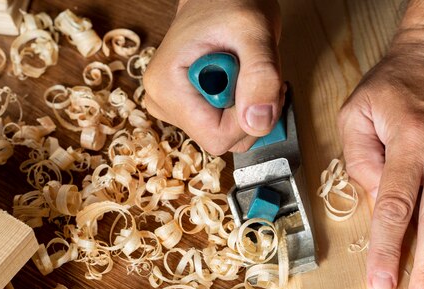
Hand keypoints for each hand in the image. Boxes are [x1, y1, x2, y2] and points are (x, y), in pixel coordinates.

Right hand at [143, 0, 283, 154]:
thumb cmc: (230, 3)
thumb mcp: (254, 32)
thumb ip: (261, 76)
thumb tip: (258, 123)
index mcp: (166, 87)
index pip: (215, 137)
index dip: (247, 120)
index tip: (259, 87)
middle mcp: (163, 102)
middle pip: (222, 140)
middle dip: (252, 114)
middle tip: (259, 77)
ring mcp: (174, 109)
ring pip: (228, 136)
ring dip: (252, 110)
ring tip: (251, 75)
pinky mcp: (189, 110)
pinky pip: (227, 128)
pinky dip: (246, 109)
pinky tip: (244, 81)